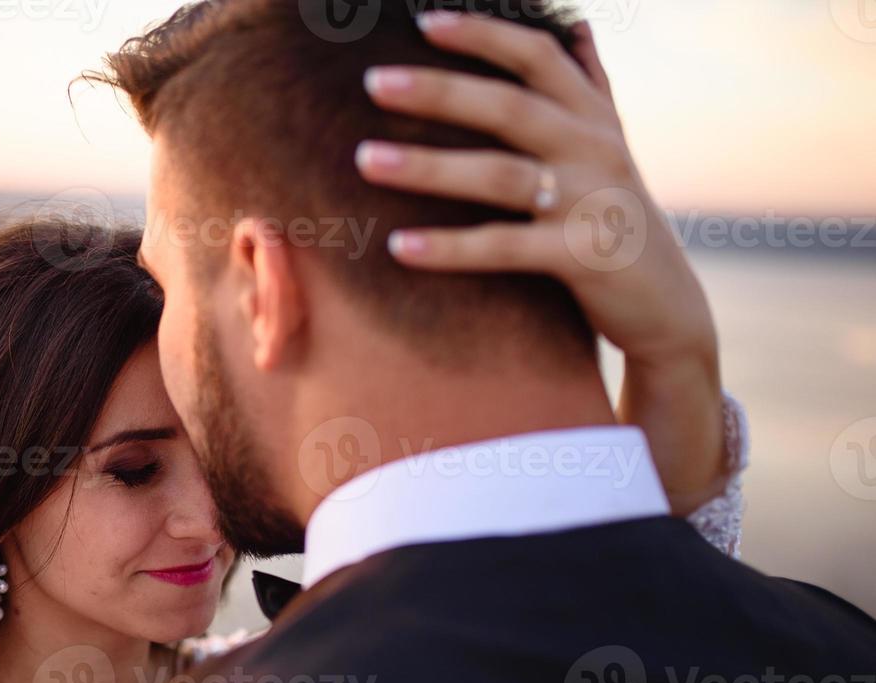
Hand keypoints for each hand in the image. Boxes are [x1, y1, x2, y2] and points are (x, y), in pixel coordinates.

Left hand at [357, 12, 728, 514]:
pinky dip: (450, 248)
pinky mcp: (582, 257)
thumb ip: (589, 87)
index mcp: (592, 119)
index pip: (538, 58)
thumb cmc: (617, 220)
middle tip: (372, 81)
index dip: (484, 33)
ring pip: (500, 176)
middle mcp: (594, 150)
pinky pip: (504, 247)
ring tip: (364, 160)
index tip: (425, 20)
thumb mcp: (609, 147)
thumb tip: (576, 24)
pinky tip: (398, 246)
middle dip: (440, 90)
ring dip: (428, 167)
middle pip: (510, 107)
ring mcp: (589, 203)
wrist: (667, 305)